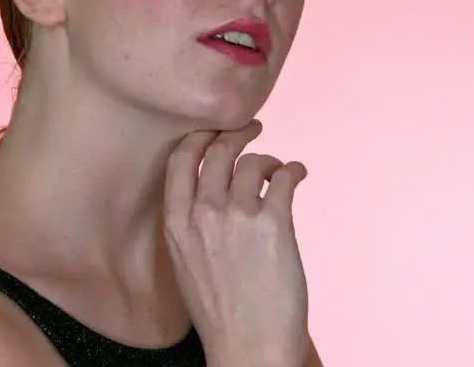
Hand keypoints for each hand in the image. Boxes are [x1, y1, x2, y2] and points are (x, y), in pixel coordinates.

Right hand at [163, 120, 310, 366]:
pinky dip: (294, 170)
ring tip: (280, 172)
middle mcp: (203, 213)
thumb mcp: (188, 262)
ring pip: (255, 161)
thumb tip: (217, 189)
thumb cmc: (220, 311)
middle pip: (219, 149)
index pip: (182, 158)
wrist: (248, 346)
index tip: (216, 129)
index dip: (202, 136)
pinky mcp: (274, 222)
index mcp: (176, 223)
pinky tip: (298, 175)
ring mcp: (238, 216)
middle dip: (238, 134)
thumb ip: (194, 223)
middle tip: (252, 128)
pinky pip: (286, 176)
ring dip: (270, 161)